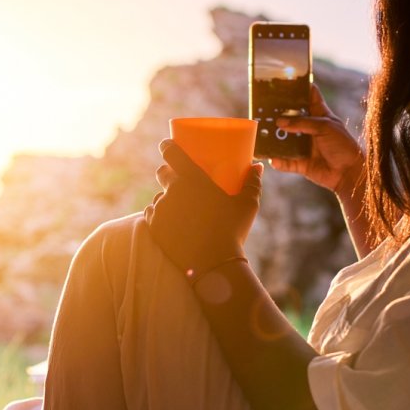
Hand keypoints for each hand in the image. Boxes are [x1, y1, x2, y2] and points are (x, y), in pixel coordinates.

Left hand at [145, 140, 261, 273]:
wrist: (214, 264)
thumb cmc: (233, 231)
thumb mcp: (247, 204)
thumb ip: (252, 182)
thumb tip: (257, 166)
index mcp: (192, 179)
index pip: (171, 153)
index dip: (167, 146)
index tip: (167, 145)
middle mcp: (173, 190)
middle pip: (162, 173)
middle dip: (167, 172)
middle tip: (177, 179)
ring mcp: (162, 209)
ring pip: (158, 196)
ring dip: (165, 197)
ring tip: (179, 206)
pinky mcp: (154, 227)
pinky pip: (151, 213)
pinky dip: (158, 214)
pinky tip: (168, 218)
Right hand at [267, 85, 364, 194]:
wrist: (348, 172)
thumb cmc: (342, 145)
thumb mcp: (324, 127)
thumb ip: (302, 123)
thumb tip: (279, 122)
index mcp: (319, 115)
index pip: (309, 96)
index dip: (299, 88)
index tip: (284, 81)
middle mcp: (310, 129)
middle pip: (291, 118)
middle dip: (278, 114)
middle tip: (262, 108)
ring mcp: (304, 146)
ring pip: (285, 140)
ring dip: (274, 138)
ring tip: (260, 132)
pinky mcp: (301, 163)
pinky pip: (286, 162)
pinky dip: (279, 161)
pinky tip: (272, 158)